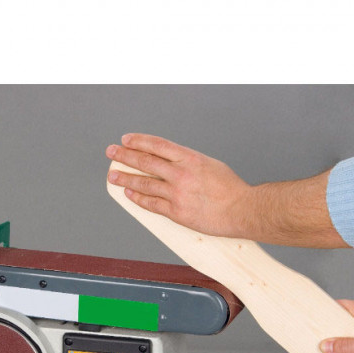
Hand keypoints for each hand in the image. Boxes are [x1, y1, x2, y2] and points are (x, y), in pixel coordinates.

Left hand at [106, 133, 252, 238]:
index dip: (138, 141)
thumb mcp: (209, 164)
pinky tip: (129, 194)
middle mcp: (180, 174)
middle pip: (145, 162)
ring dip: (125, 178)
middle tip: (111, 152)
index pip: (157, 145)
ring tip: (113, 176)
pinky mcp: (176, 212)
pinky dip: (138, 198)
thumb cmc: (230, 188)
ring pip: (144, 183)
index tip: (125, 140)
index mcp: (190, 158)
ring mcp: (177, 193)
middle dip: (125, 156)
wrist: (242, 209)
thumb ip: (187, 162)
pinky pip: (151, 204)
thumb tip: (168, 162)